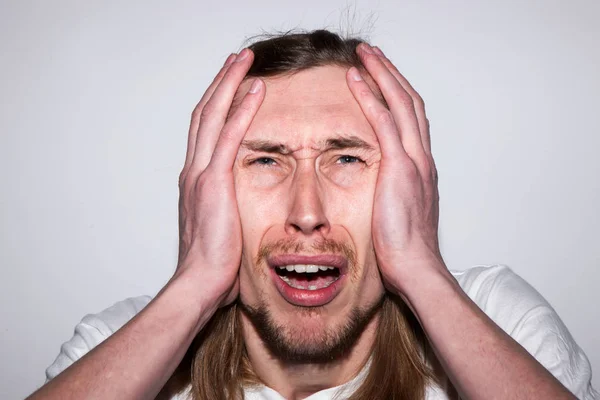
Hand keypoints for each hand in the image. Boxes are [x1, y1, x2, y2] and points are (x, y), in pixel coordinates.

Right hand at [176, 49, 264, 306]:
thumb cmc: (214, 263)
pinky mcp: (214, 182)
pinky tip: (255, 90)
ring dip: (230, 84)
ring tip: (245, 61)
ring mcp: (202, 174)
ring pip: (213, 116)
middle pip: (205, 113)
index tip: (231, 85)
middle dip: (221, 83)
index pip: (205, 131)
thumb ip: (227, 209)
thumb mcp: (220, 228)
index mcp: (197, 180)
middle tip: (237, 60)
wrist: (200, 282)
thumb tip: (241, 208)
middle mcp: (194, 170)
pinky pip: (230, 136)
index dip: (217, 104)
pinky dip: (242, 110)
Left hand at [346, 43, 444, 295]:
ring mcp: (414, 161)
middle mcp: (422, 158)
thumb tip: (382, 194)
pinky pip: (384, 121)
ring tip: (365, 55)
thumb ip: (394, 196)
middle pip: (410, 102)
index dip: (398, 95)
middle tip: (373, 55)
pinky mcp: (400, 168)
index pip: (411, 120)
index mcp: (421, 168)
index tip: (382, 79)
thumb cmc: (405, 249)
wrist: (416, 268)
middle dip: (391, 74)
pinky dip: (371, 96)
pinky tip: (356, 80)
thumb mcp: (401, 215)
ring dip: (382, 74)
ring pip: (400, 103)